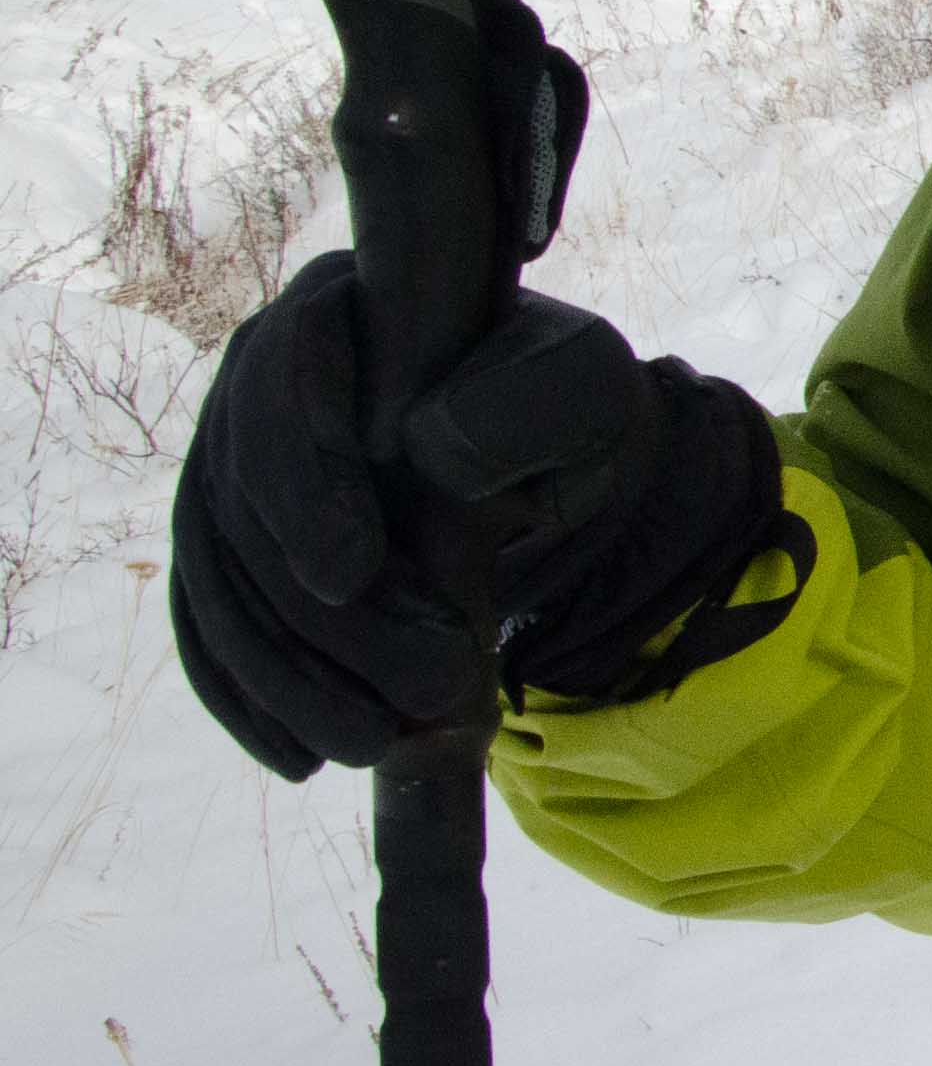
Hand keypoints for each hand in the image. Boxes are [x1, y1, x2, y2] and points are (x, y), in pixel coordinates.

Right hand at [170, 254, 791, 777]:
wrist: (546, 466)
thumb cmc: (566, 409)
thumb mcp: (585, 389)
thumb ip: (526, 399)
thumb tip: (424, 445)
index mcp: (338, 309)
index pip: (287, 380)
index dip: (305, 480)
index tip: (352, 574)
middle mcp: (258, 376)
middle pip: (244, 499)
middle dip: (316, 615)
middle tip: (408, 693)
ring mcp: (231, 463)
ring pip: (222, 578)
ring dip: (286, 676)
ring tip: (372, 744)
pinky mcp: (231, 545)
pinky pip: (212, 626)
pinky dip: (252, 697)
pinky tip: (300, 756)